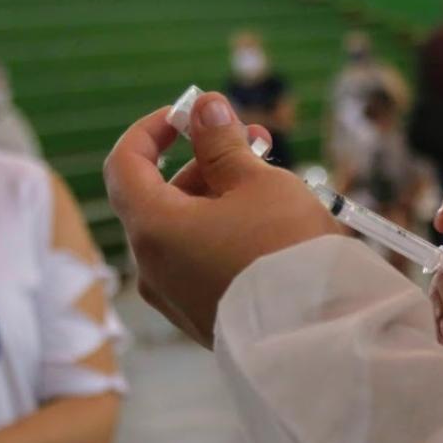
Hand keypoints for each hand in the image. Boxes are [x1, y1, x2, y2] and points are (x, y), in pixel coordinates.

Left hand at [105, 93, 339, 346]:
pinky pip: (199, 262)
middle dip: (204, 163)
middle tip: (256, 142)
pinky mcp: (201, 317)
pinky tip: (267, 226)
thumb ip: (222, 142)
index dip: (152, 129)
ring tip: (273, 183)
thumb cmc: (285, 250)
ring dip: (218, 198)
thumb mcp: (257, 181)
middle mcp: (151, 267)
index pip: (124, 164)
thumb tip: (203, 107)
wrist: (317, 335)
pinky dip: (222, 234)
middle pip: (160, 197)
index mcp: (152, 228)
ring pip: (183, 231)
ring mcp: (174, 298)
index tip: (189, 115)